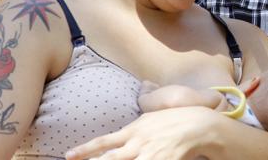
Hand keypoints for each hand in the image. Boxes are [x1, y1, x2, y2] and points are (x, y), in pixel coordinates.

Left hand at [64, 108, 227, 159]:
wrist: (199, 125)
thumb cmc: (176, 118)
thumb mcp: (152, 115)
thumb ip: (137, 121)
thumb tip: (131, 112)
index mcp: (134, 130)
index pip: (104, 142)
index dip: (85, 150)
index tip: (68, 156)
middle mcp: (138, 144)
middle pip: (110, 159)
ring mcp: (150, 155)